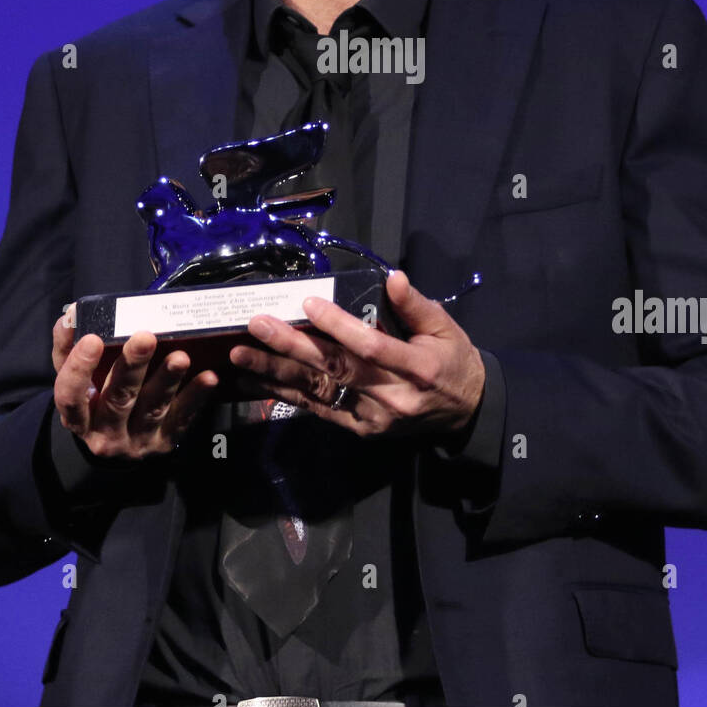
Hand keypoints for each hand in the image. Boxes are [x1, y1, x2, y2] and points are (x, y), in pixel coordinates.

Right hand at [51, 306, 217, 459]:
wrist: (115, 449)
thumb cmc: (94, 401)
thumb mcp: (76, 380)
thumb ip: (68, 348)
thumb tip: (74, 313)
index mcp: (78, 417)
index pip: (71, 395)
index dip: (79, 368)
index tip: (92, 339)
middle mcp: (105, 434)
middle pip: (118, 398)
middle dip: (133, 366)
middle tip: (146, 337)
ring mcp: (138, 440)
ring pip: (153, 408)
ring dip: (168, 380)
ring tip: (180, 357)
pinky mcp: (166, 441)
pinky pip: (183, 418)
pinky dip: (196, 396)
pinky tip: (208, 377)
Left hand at [229, 269, 485, 439]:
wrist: (465, 413)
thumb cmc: (453, 361)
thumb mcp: (446, 328)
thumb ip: (416, 305)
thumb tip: (392, 277)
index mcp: (417, 368)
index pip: (371, 346)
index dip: (338, 325)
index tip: (308, 303)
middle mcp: (392, 397)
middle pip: (335, 369)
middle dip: (292, 346)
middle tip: (257, 326)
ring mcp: (373, 418)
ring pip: (319, 392)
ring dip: (277, 373)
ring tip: (241, 356)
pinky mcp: (360, 429)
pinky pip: (319, 409)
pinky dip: (287, 394)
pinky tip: (260, 380)